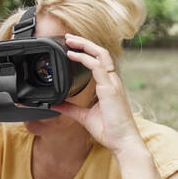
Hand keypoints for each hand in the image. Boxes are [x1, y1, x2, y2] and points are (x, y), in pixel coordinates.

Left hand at [51, 34, 142, 154]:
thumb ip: (70, 109)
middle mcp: (112, 81)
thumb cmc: (109, 130)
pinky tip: (73, 55)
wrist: (122, 142)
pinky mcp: (110, 89)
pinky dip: (85, 58)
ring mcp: (112, 84)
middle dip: (85, 42)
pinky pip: (98, 67)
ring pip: (101, 55)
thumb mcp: (84, 116)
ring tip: (71, 40)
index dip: (87, 51)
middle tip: (69, 37)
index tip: (72, 46)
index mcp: (108, 86)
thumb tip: (56, 105)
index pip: (99, 61)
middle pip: (101, 53)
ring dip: (85, 45)